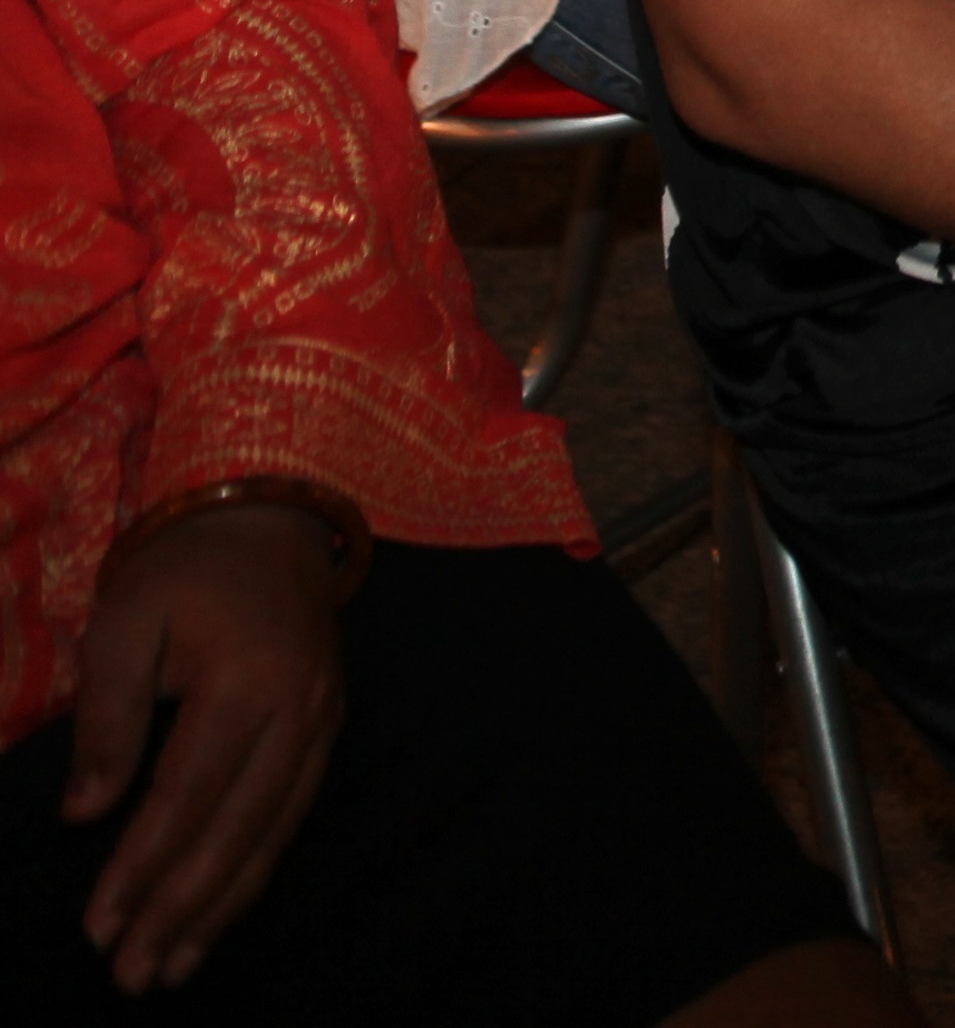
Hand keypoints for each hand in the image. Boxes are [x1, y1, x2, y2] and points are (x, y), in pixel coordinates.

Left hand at [64, 501, 344, 993]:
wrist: (273, 521)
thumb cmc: (186, 570)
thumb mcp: (124, 621)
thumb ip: (107, 716)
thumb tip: (85, 813)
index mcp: (248, 679)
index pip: (186, 794)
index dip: (140, 864)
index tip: (98, 924)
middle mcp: (298, 711)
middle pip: (236, 830)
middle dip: (181, 908)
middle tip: (132, 975)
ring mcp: (322, 723)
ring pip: (272, 834)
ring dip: (220, 908)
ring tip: (172, 968)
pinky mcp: (327, 730)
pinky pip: (292, 816)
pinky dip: (254, 873)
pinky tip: (219, 913)